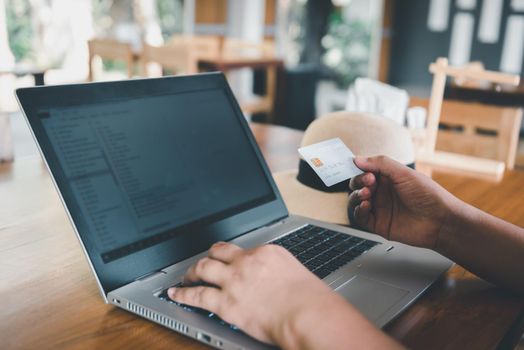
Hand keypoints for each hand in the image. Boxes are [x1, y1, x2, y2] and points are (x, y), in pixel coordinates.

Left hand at [167, 242, 335, 345]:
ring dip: (192, 271)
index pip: (242, 250)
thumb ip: (279, 273)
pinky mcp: (225, 303)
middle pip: (219, 252)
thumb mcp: (297, 274)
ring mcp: (234, 281)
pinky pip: (197, 295)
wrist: (308, 315)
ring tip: (186, 276)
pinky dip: (182, 294)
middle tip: (203, 263)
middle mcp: (247, 262)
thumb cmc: (311, 300)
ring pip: (204, 268)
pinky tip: (175, 294)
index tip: (229, 260)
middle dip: (209, 257)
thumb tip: (274, 281)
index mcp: (267, 252)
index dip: (232, 257)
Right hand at [348, 156, 459, 248]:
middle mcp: (382, 192)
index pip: (365, 171)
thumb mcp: (404, 173)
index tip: (359, 168)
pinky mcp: (378, 224)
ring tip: (366, 194)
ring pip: (355, 200)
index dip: (360, 169)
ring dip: (356, 195)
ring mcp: (379, 208)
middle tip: (368, 181)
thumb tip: (357, 159)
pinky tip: (367, 206)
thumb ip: (380, 164)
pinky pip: (360, 217)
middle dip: (358, 181)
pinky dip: (359, 210)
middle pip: (357, 185)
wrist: (440, 221)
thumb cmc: (428, 195)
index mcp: (388, 178)